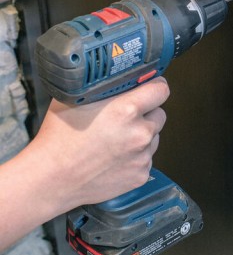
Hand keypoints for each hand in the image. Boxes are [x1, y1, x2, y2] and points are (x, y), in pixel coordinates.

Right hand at [30, 77, 169, 207]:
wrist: (50, 179)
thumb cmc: (58, 138)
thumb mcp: (78, 98)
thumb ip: (105, 86)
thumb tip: (121, 75)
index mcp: (127, 109)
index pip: (161, 90)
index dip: (156, 86)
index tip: (152, 86)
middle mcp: (139, 133)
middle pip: (160, 113)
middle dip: (147, 112)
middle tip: (128, 116)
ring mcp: (142, 156)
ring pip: (154, 136)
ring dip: (142, 135)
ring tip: (118, 139)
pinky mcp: (141, 174)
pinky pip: (147, 158)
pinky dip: (136, 156)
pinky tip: (115, 157)